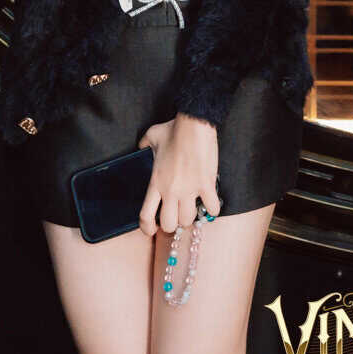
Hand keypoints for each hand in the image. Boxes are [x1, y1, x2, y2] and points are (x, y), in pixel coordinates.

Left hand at [136, 114, 221, 236]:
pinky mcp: (207, 184)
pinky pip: (212, 208)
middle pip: (170, 224)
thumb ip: (143, 145)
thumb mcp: (151, 137)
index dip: (147, 228)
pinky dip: (212, 209)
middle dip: (172, 223)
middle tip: (175, 215)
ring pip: (188, 219)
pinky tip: (210, 202)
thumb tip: (140, 146)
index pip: (146, 216)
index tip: (152, 229)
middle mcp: (171, 190)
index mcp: (156, 182)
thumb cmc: (174, 129)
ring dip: (190, 216)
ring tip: (191, 207)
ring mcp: (189, 189)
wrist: (194, 123)